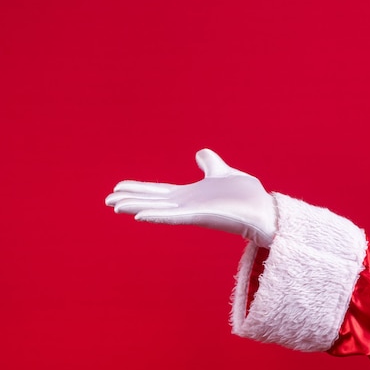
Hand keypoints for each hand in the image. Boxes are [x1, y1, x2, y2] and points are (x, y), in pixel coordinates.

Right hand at [105, 148, 276, 246]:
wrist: (263, 209)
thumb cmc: (246, 195)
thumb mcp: (223, 172)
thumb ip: (210, 164)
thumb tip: (200, 152)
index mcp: (189, 195)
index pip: (158, 191)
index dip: (138, 189)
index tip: (118, 187)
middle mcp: (186, 205)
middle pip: (152, 200)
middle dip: (130, 199)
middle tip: (106, 200)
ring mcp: (191, 212)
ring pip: (157, 209)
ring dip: (136, 207)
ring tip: (115, 206)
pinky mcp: (200, 217)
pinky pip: (173, 217)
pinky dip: (156, 216)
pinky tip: (139, 215)